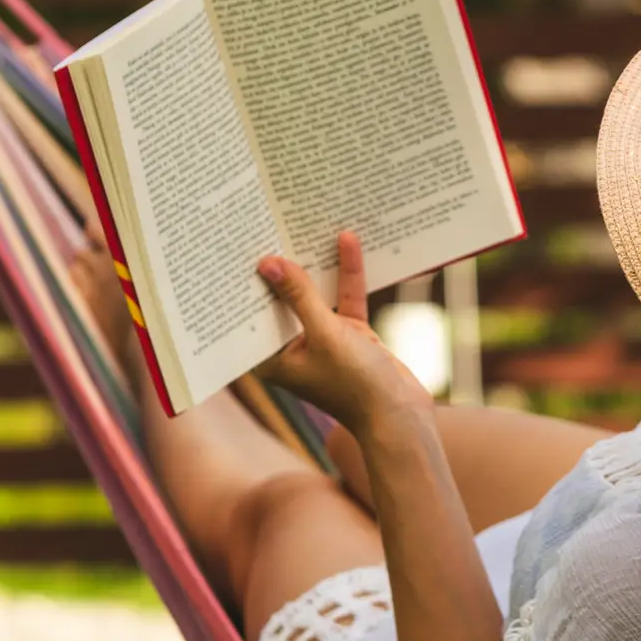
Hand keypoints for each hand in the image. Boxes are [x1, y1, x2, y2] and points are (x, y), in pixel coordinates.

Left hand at [255, 232, 431, 435]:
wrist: (402, 416)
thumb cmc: (355, 385)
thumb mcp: (326, 334)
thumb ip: (299, 297)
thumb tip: (270, 263)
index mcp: (272, 359)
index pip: (252, 314)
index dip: (245, 282)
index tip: (238, 246)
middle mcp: (294, 348)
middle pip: (283, 299)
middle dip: (283, 266)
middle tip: (269, 224)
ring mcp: (324, 340)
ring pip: (317, 295)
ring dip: (317, 265)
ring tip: (306, 225)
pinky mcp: (352, 336)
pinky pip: (345, 298)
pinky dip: (347, 274)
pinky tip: (347, 242)